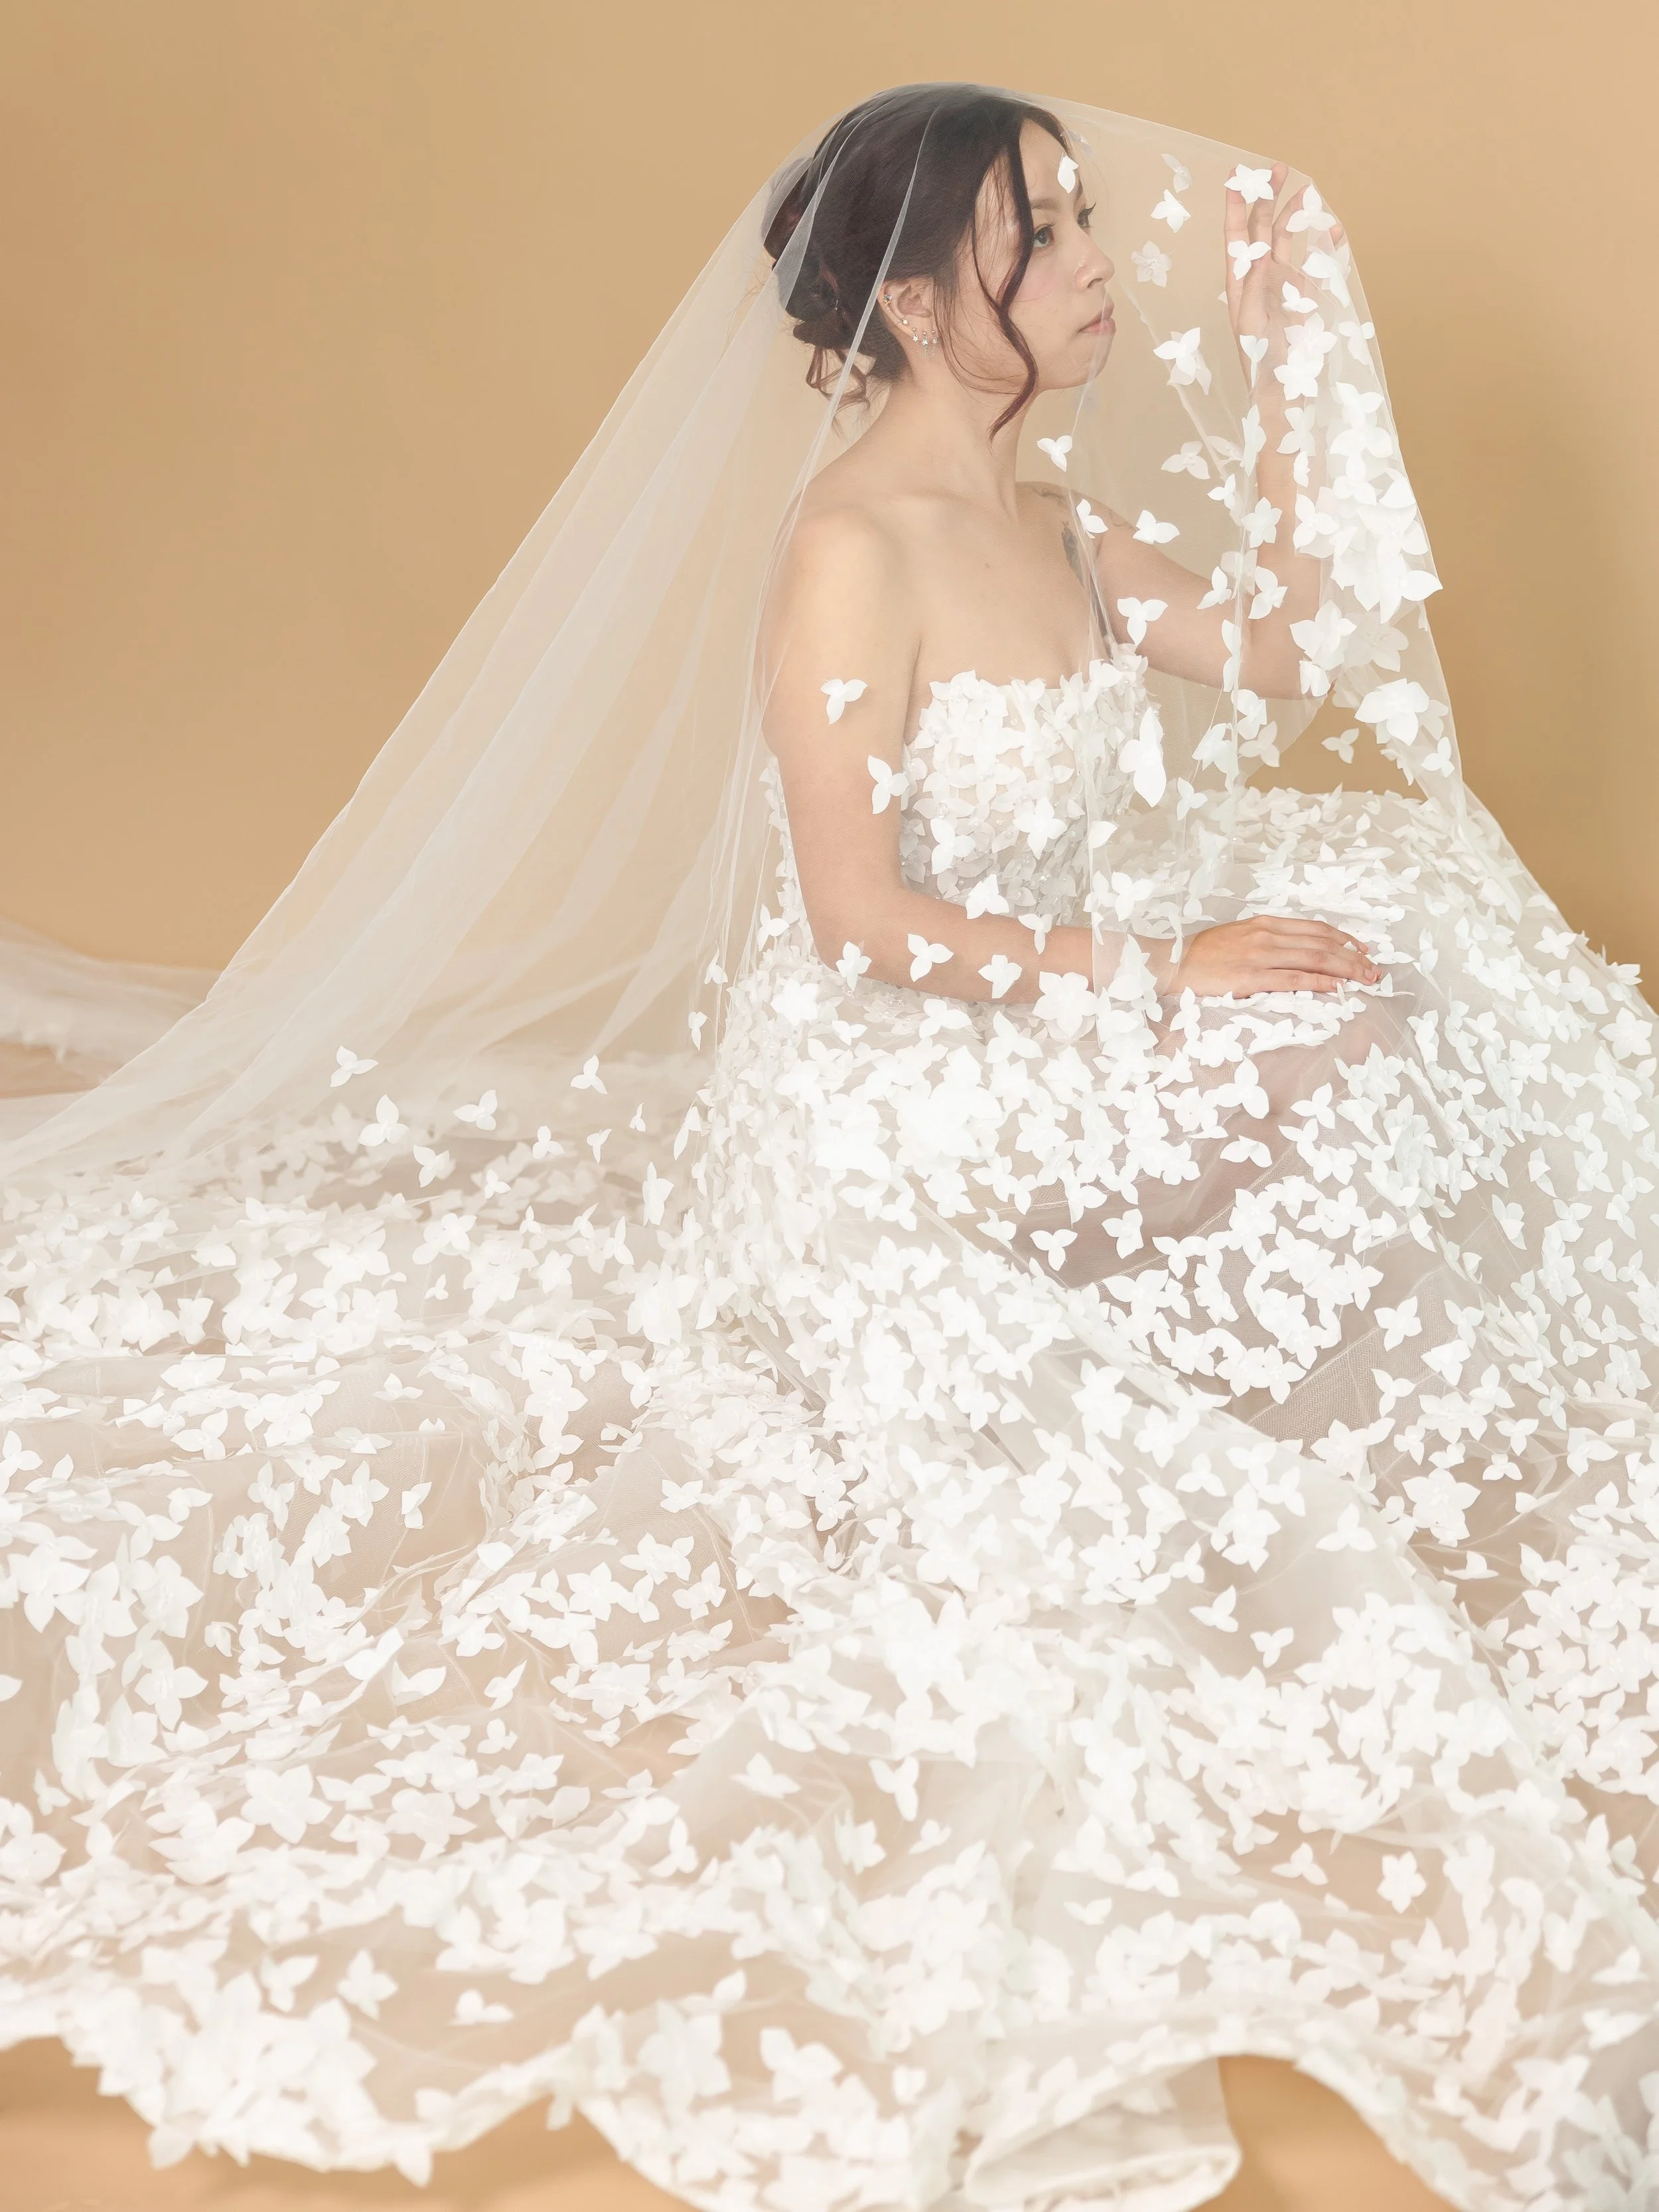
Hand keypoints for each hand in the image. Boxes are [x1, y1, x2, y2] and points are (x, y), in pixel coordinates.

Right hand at [1164, 915, 1380, 999]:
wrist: (1172, 961)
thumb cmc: (1202, 953)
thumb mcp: (1238, 936)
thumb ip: (1267, 939)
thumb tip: (1294, 950)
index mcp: (1265, 924)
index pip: (1315, 928)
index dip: (1344, 939)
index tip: (1362, 950)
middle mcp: (1267, 935)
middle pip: (1321, 944)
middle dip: (1353, 958)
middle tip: (1374, 971)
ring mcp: (1260, 956)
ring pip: (1314, 960)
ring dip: (1345, 970)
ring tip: (1365, 980)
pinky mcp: (1250, 978)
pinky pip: (1292, 979)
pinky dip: (1318, 983)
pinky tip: (1336, 988)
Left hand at [1224, 162, 1347, 386]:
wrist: (1286, 392)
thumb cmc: (1261, 365)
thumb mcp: (1252, 326)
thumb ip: (1254, 290)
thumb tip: (1261, 255)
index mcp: (1240, 285)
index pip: (1235, 237)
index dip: (1235, 206)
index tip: (1237, 175)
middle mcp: (1260, 280)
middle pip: (1261, 230)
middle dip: (1268, 198)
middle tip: (1278, 168)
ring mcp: (1284, 285)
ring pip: (1288, 240)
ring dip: (1295, 214)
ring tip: (1307, 191)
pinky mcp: (1306, 295)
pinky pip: (1316, 261)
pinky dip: (1325, 243)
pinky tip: (1332, 228)